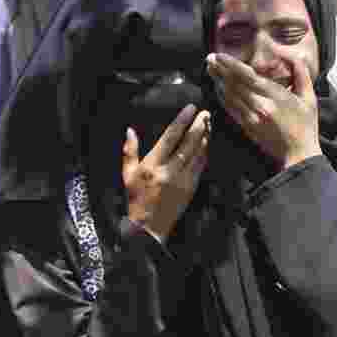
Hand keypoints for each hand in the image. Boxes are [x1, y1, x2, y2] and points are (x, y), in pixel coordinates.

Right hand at [122, 104, 209, 241]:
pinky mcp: (192, 187)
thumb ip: (130, 151)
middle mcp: (170, 170)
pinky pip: (201, 166)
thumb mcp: (127, 175)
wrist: (149, 227)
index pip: (170, 137)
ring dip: (205, 137)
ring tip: (209, 124)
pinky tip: (207, 143)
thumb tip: (130, 130)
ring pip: (198, 153)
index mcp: (153, 165)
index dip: (182, 121)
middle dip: (199, 126)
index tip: (191, 108)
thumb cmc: (136, 199)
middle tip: (206, 113)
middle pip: (189, 143)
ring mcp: (183, 179)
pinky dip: (205, 153)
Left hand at [206, 52, 321, 169]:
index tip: (220, 55)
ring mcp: (251, 117)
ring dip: (218, 81)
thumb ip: (301, 74)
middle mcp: (260, 105)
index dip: (231, 64)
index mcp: (275, 95)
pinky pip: (230, 108)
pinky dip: (222, 97)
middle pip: (234, 84)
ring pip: (229, 95)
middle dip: (220, 69)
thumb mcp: (309, 97)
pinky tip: (217, 88)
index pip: (247, 76)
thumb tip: (294, 54)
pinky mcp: (247, 127)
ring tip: (210, 69)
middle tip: (209, 58)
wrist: (299, 154)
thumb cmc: (306, 125)